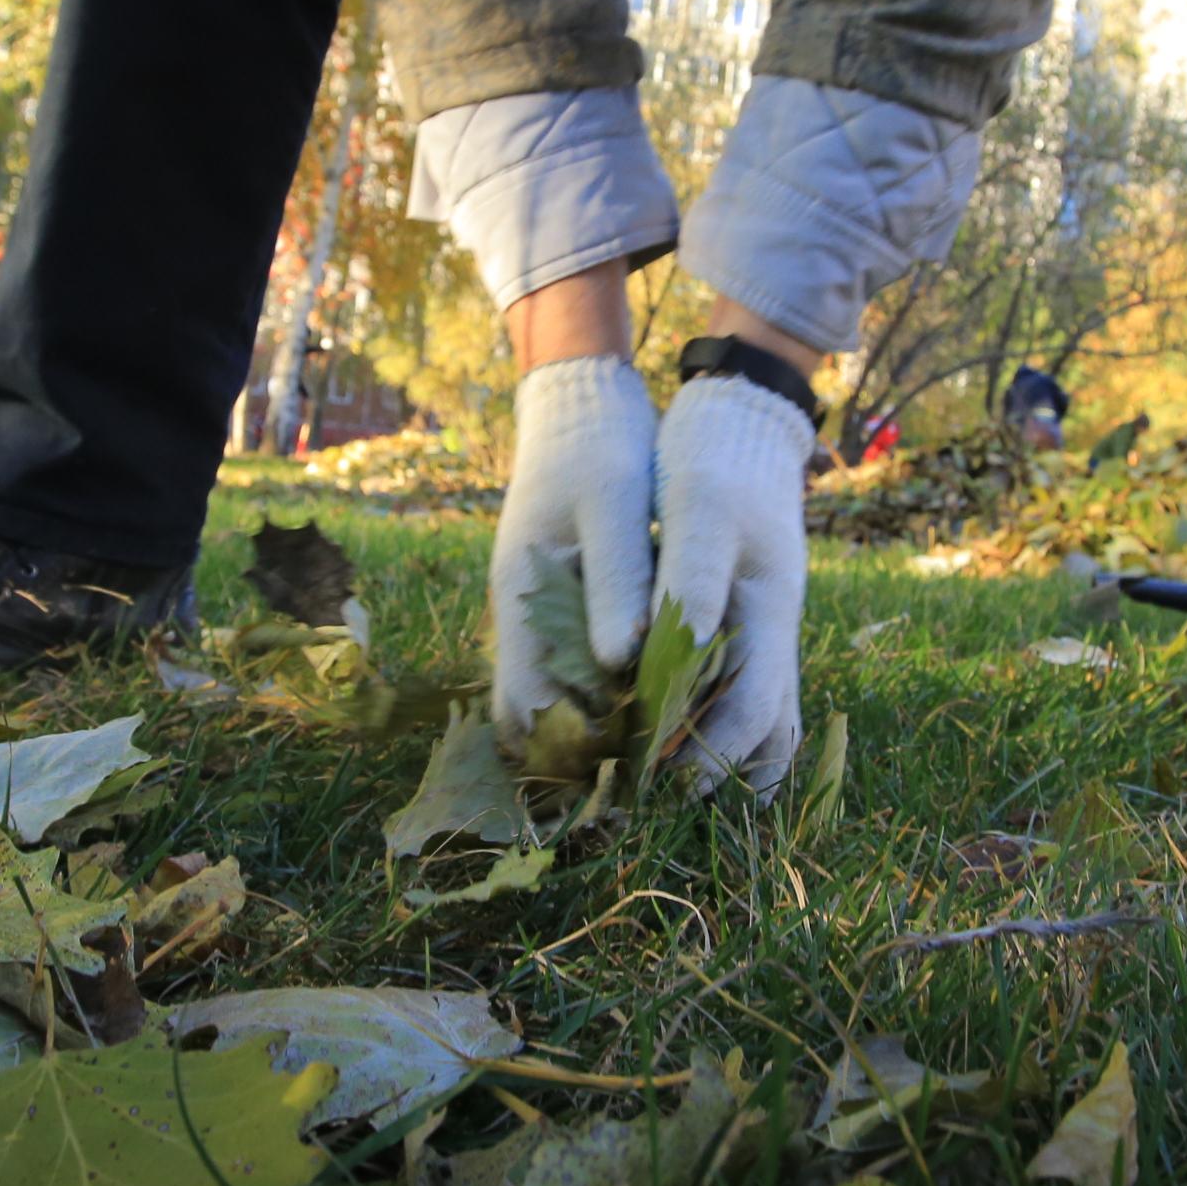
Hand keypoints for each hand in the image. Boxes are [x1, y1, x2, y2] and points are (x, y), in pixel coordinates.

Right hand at [489, 356, 658, 739]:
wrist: (583, 404)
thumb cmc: (598, 449)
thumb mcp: (611, 506)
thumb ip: (615, 581)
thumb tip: (623, 662)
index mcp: (520, 597)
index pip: (527, 705)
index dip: (573, 748)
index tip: (633, 772)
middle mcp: (522, 618)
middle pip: (539, 719)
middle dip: (588, 756)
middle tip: (655, 781)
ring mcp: (542, 616)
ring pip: (561, 702)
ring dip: (604, 732)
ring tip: (666, 758)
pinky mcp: (570, 608)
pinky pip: (583, 674)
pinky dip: (615, 698)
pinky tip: (663, 708)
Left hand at [652, 375, 816, 793]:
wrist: (740, 415)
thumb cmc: (717, 459)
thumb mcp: (700, 509)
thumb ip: (688, 581)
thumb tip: (661, 655)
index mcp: (770, 610)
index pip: (755, 707)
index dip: (714, 753)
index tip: (665, 783)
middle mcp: (774, 629)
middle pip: (768, 726)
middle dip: (726, 771)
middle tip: (672, 808)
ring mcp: (763, 625)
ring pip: (761, 713)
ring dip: (730, 757)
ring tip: (686, 800)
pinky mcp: (741, 615)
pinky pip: (738, 686)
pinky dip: (714, 720)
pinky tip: (678, 736)